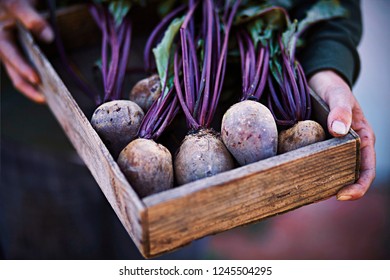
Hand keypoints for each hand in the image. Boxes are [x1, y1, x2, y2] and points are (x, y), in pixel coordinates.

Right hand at [0, 0, 53, 102]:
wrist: (8, 1)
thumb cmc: (8, 1)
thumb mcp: (17, 4)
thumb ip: (32, 19)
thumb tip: (48, 37)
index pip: (11, 58)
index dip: (24, 69)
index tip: (36, 78)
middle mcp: (3, 49)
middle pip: (14, 74)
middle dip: (29, 89)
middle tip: (45, 99)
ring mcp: (11, 53)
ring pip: (19, 75)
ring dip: (33, 87)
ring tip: (49, 98)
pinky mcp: (19, 54)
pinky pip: (27, 69)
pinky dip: (37, 77)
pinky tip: (49, 84)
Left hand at [309, 70, 375, 200]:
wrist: (317, 81)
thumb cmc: (333, 88)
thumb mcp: (339, 95)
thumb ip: (340, 109)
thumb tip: (337, 130)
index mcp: (362, 140)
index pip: (365, 170)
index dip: (357, 187)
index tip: (341, 196)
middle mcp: (347, 148)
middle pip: (344, 176)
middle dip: (332, 189)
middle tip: (311, 197)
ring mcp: (329, 148)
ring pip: (326, 172)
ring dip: (315, 183)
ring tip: (298, 191)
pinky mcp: (313, 146)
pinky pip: (310, 161)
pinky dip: (302, 169)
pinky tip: (289, 174)